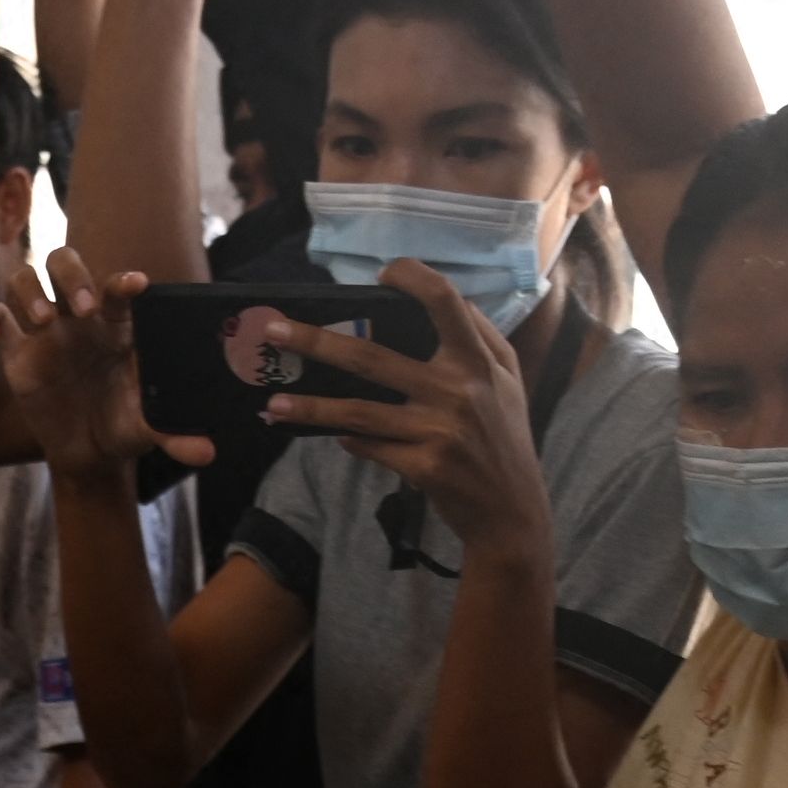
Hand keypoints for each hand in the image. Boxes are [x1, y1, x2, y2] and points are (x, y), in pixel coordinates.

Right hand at [0, 246, 188, 484]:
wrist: (88, 453)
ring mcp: (44, 330)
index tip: (135, 285)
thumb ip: (175, 434)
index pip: (115, 289)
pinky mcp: (15, 351)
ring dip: (31, 291)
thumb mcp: (148, 429)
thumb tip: (207, 453)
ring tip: (43, 320)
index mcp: (115, 324)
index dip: (122, 282)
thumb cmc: (122, 425)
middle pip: (64, 263)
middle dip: (72, 275)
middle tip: (82, 309)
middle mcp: (77, 317)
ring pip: (25, 278)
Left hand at [264, 262, 549, 557]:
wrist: (513, 514)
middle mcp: (458, 391)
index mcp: (478, 361)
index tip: (382, 274)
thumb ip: (483, 338)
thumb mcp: (508, 382)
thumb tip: (452, 300)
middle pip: (372, 357)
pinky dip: (347, 439)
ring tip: (274, 402)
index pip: (444, 301)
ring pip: (359, 412)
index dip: (412, 277)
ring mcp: (438, 431)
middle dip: (316, 342)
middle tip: (274, 331)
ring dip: (311, 406)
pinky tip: (327, 433)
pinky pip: (371, 447)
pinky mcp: (424, 468)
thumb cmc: (506, 440)